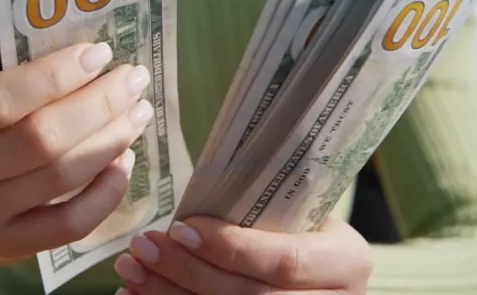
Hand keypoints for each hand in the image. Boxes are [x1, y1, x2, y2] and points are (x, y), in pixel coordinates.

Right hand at [0, 42, 152, 267]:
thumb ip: (3, 77)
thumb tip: (89, 56)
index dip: (54, 75)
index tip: (98, 53)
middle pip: (39, 138)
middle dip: (98, 104)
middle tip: (132, 79)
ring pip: (60, 177)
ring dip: (110, 139)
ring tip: (137, 112)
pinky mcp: (8, 247)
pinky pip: (71, 224)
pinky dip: (107, 191)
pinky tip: (125, 159)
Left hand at [114, 216, 372, 294]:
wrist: (319, 275)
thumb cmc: (302, 231)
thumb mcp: (300, 214)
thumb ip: (264, 209)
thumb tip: (191, 201)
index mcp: (345, 262)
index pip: (284, 261)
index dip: (229, 248)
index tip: (180, 229)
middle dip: (187, 273)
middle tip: (142, 248)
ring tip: (131, 272)